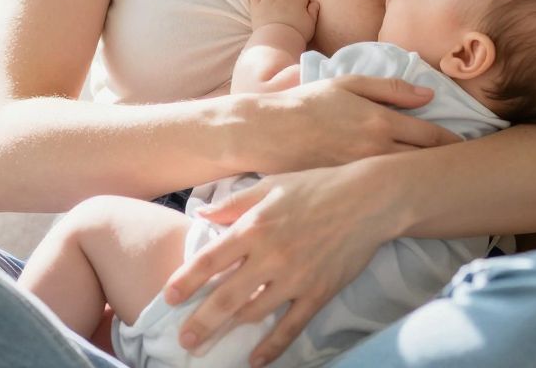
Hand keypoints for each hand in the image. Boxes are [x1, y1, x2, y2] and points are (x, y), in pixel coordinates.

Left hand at [161, 163, 394, 367]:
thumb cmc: (316, 187)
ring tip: (205, 346)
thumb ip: (233, 204)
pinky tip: (255, 359)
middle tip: (183, 338)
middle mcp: (271, 255)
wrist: (368, 200)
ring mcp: (296, 278)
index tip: (167, 298)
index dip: (186, 281)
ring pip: (253, 313)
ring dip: (227, 332)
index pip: (211, 259)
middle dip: (201, 321)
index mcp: (255, 226)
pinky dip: (272, 346)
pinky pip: (291, 326)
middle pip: (227, 296)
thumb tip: (200, 214)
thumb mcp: (270, 185)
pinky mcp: (318, 293)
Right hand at [244, 75, 461, 175]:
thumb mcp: (348, 83)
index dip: (454, 143)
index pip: (431, 136)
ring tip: (448, 187)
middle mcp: (377, 151)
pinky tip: (411, 199)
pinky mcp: (349, 190)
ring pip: (407, 182)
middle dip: (449, 167)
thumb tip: (429, 95)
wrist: (269, 133)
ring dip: (429, 183)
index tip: (471, 148)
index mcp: (381, 122)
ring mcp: (364, 174)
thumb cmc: (308, 103)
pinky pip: (383, 194)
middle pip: (426, 164)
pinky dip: (401, 195)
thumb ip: (390, 88)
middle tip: (469, 171)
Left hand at [246, 0, 317, 43]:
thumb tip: (315, 3)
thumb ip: (313, 12)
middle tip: (283, 2)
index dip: (300, 1)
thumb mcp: (310, 25)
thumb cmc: (297, 35)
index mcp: (298, 1)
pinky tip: (258, 3)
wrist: (278, 41)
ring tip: (269, 0)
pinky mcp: (256, 6)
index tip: (299, 7)